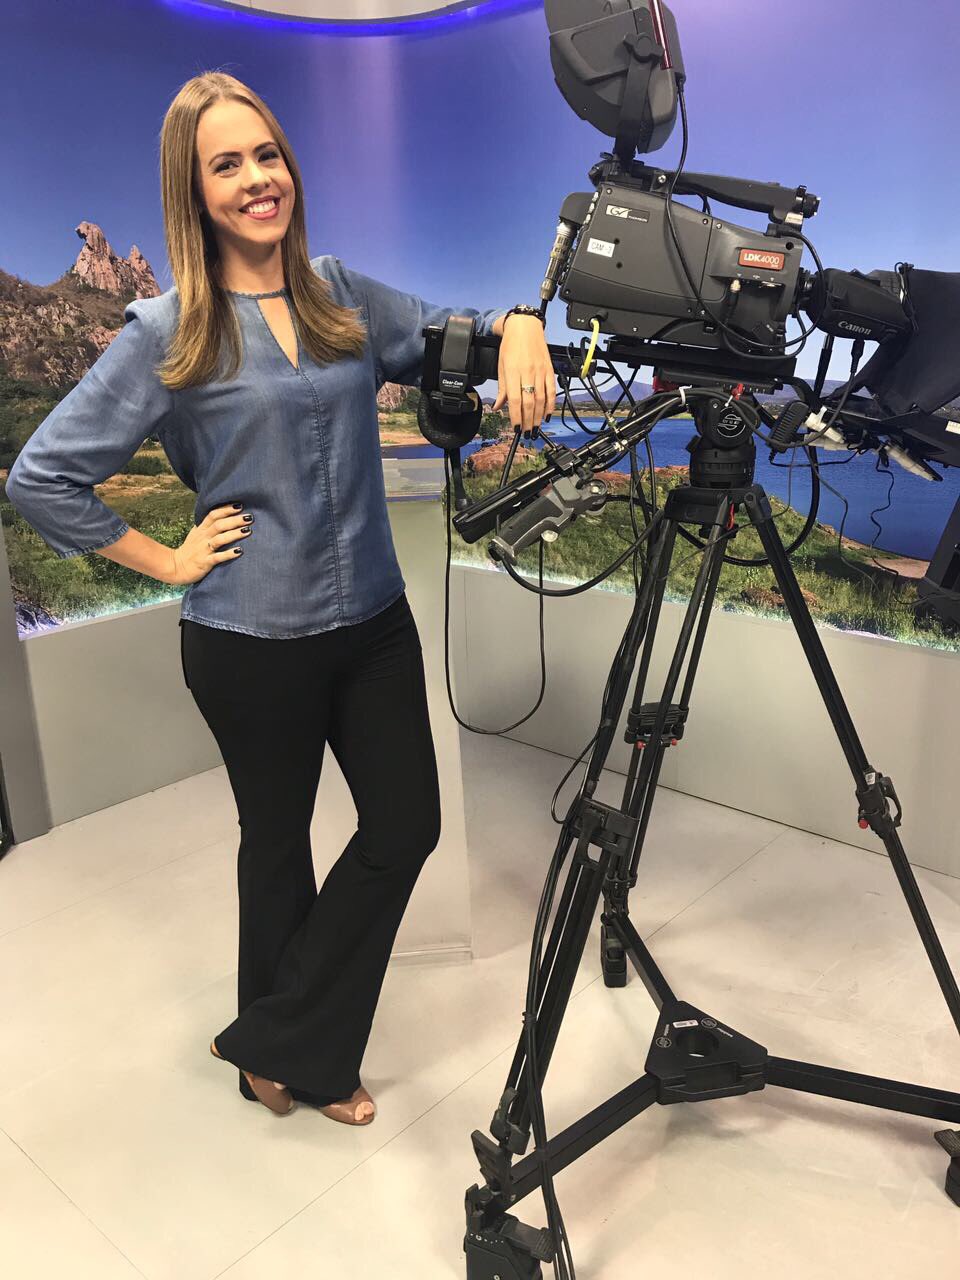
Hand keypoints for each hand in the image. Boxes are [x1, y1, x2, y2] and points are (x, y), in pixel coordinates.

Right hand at [165, 503, 253, 584]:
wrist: (175, 567)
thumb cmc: (189, 550)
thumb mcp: (195, 534)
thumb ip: (205, 525)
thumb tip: (218, 515)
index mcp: (201, 530)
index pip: (213, 515)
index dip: (226, 509)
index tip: (239, 505)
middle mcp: (203, 538)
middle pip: (219, 525)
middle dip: (234, 520)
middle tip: (249, 517)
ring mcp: (204, 550)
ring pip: (220, 539)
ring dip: (234, 534)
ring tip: (248, 530)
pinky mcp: (205, 562)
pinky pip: (218, 557)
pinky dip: (229, 554)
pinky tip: (240, 551)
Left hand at [492, 314, 556, 437]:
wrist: (525, 327)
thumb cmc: (511, 345)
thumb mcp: (501, 366)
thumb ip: (502, 388)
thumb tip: (498, 406)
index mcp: (513, 371)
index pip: (514, 399)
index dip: (516, 416)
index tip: (516, 428)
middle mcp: (527, 372)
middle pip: (529, 402)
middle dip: (528, 421)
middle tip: (527, 433)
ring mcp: (540, 371)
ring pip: (541, 399)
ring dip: (539, 416)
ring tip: (536, 428)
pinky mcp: (549, 370)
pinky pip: (551, 390)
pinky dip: (550, 404)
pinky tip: (547, 414)